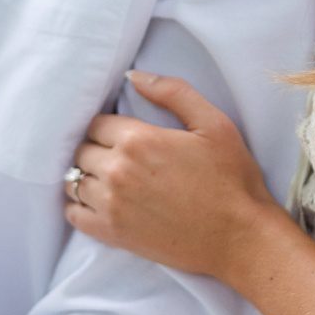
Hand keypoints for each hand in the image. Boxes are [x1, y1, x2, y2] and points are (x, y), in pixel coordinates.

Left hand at [65, 71, 278, 285]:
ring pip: (73, 181)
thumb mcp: (213, 124)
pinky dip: (77, 205)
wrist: (241, 238)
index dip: (107, 126)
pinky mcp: (113, 234)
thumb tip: (132, 76)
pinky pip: (73, 214)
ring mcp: (111, 205)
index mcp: (138, 140)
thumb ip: (172, 92)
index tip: (121, 134)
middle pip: (81, 151)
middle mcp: (117, 171)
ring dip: (86, 176)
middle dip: (95, 149)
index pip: (95, 124)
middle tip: (117, 156)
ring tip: (106, 178)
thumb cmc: (232, 180)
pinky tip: (95, 202)